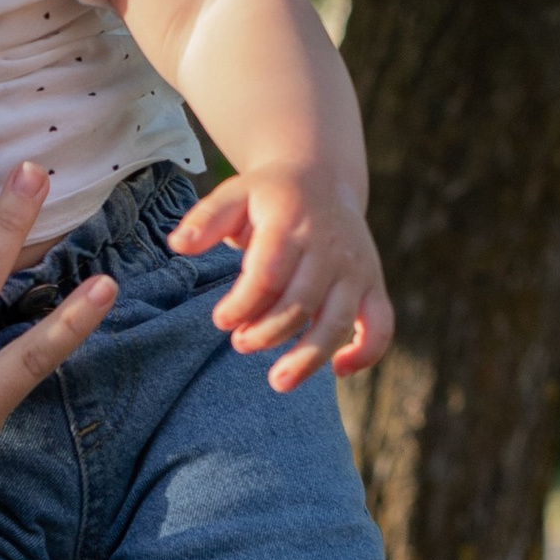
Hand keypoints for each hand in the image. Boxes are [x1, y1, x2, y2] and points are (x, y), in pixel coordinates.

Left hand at [169, 164, 393, 391]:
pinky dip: (367, 352)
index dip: (243, 303)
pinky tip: (339, 371)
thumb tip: (178, 245)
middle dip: (267, 332)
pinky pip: (380, 325)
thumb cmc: (269, 196)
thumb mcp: (234, 194)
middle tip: (240, 343)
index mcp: (293, 222)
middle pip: (300, 302)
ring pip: (337, 321)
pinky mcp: (373, 284)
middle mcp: (330, 246)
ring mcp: (356, 268)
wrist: (322, 179)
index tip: (221, 320)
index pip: (269, 273)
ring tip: (278, 381)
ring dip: (308, 357)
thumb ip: (206, 219)